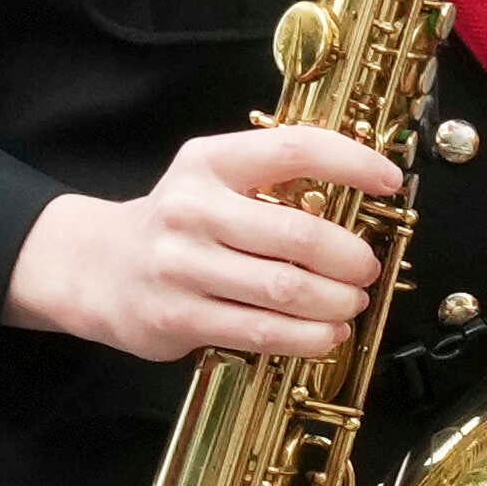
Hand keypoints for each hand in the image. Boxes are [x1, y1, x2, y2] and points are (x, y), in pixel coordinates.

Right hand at [0, 124, 394, 363]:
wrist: (96, 268)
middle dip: (351, 256)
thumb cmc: (178, 223)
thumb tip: (363, 189)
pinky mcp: (180, 317)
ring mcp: (183, 266)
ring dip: (337, 301)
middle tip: (366, 268)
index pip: (293, 149)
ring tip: (352, 303)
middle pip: (299, 233)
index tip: (390, 181)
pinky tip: (328, 333)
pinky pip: (263, 332)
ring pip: (286, 289)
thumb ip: (272, 178)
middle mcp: (192, 209)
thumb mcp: (212, 179)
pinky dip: (309, 336)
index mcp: (208, 162)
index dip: (352, 161)